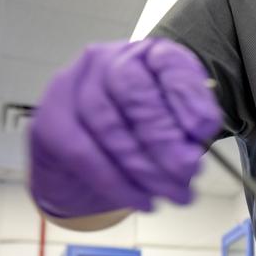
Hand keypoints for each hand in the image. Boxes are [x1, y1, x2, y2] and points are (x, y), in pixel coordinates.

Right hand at [29, 39, 221, 217]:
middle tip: (188, 173)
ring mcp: (73, 84)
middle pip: (133, 93)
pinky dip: (115, 182)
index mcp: (146, 56)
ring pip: (108, 125)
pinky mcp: (52, 118)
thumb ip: (184, 137)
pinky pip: (83, 152)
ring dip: (143, 168)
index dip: (186, 94)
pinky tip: (141, 200)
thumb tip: (191, 156)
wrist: (79, 165)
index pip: (168, 62)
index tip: (204, 128)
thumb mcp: (171, 134)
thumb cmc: (137, 140)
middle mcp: (107, 59)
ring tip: (172, 194)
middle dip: (163, 138)